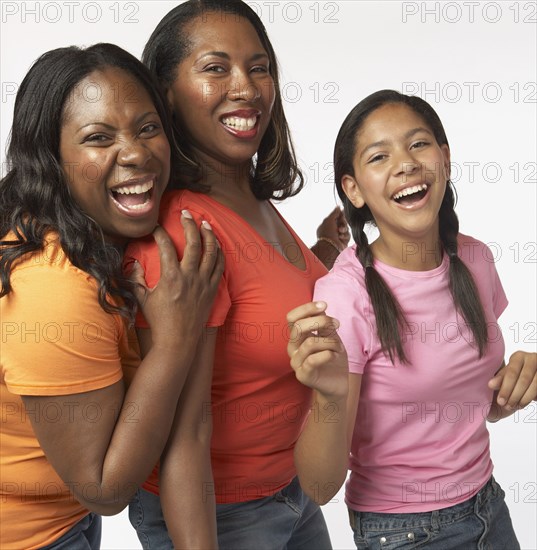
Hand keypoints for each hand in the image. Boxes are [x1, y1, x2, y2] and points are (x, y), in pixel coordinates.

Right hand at [129, 213, 223, 348]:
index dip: (160, 233)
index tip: (156, 227)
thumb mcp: (142, 299)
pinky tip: (216, 245)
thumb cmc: (159, 321)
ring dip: (209, 235)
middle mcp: (189, 277)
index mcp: (171, 277)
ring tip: (205, 223)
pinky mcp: (212, 290)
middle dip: (189, 224)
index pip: (166, 246)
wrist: (178, 341)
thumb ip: (136, 279)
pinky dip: (219, 254)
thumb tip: (133, 264)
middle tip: (186, 213)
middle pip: (194, 243)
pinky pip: (219, 267)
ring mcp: (203, 283)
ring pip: (211, 252)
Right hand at [287, 301, 347, 400]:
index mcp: (297, 336)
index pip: (292, 317)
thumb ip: (324, 324)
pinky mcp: (302, 375)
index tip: (324, 305)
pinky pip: (313, 360)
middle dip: (320, 321)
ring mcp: (296, 362)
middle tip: (336, 324)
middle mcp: (293, 347)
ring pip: (310, 343)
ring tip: (339, 347)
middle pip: (298, 327)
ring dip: (330, 342)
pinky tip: (335, 355)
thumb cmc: (333, 357)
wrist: (338, 383)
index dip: (306, 308)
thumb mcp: (331, 336)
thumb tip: (321, 308)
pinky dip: (328, 354)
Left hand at [316, 206, 349, 250]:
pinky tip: (340, 238)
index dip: (340, 214)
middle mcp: (333, 230)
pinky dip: (344, 236)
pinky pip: (348, 235)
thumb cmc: (327, 233)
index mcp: (327, 224)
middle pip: (343, 222)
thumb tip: (338, 206)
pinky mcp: (344, 241)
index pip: (336, 217)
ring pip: (346, 228)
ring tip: (339, 232)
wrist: (330, 247)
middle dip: (343, 222)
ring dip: (344, 229)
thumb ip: (334, 213)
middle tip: (340, 224)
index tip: (343, 212)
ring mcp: (338, 235)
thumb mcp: (329, 220)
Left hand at [488, 351, 536, 409]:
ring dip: (524, 399)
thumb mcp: (507, 374)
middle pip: (524, 380)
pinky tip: (524, 403)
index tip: (500, 401)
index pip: (512, 373)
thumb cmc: (516, 373)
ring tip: (516, 406)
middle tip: (507, 406)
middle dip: (514, 395)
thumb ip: (500, 378)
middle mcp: (532, 359)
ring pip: (535, 385)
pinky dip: (532, 397)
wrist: (532, 374)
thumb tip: (491, 384)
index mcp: (519, 356)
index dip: (506, 388)